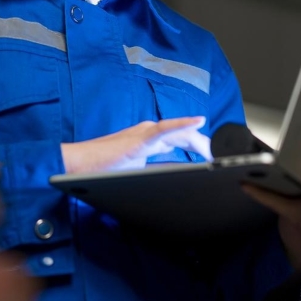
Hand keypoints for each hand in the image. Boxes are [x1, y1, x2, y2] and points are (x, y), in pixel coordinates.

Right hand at [61, 117, 211, 173]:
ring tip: (218, 149)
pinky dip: (183, 124)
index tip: (215, 157)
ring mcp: (145, 133)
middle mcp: (150, 132)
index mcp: (150, 139)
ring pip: (181, 133)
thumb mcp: (136, 171)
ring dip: (201, 140)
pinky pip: (164, 129)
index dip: (201, 147)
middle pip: (186, 136)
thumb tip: (173, 178)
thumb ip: (154, 170)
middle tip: (223, 159)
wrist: (78, 166)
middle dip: (206, 146)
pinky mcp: (139, 138)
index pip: (182, 140)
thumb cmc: (101, 168)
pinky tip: (198, 122)